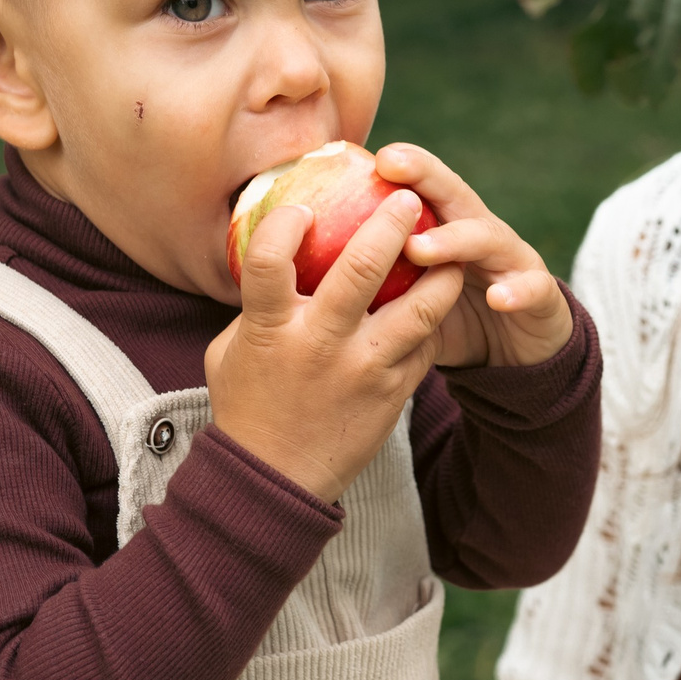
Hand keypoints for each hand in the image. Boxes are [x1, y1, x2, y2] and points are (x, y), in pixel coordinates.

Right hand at [205, 191, 464, 501]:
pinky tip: (436, 300)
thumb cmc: (248, 406)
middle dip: (391, 223)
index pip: (269, 259)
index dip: (285, 224)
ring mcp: (363, 369)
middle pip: (361, 268)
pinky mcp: (394, 392)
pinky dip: (433, 318)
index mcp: (271, 329)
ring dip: (438, 272)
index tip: (303, 209)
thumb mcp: (231, 350)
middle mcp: (320, 344)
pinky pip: (426, 344)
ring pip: (417, 308)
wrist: (276, 481)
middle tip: (409, 198)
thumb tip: (275, 254)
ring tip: (450, 248)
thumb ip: (256, 305)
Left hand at [374, 142, 571, 369]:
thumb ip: (371, 276)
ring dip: (455, 239)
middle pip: (453, 194)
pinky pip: (531, 290)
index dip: (398, 167)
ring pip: (487, 237)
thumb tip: (300, 266)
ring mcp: (512, 260)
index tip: (364, 153)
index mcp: (445, 227)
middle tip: (391, 165)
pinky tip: (499, 298)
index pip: (419, 187)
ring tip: (421, 248)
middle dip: (425, 175)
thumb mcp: (409, 296)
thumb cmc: (451, 319)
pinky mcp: (540, 296)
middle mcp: (479, 232)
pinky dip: (517, 291)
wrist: (520, 352)